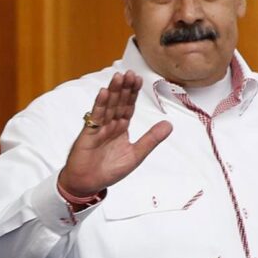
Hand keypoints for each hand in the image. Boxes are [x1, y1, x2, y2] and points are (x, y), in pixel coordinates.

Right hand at [57, 70, 171, 197]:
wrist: (88, 184)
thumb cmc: (109, 171)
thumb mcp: (136, 155)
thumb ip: (151, 139)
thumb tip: (169, 125)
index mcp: (121, 128)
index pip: (128, 106)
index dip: (133, 93)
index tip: (138, 79)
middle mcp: (110, 125)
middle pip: (118, 102)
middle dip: (124, 88)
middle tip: (130, 73)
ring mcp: (99, 128)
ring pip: (107, 106)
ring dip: (112, 92)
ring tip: (118, 77)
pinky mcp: (88, 133)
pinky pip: (95, 117)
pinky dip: (99, 105)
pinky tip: (103, 93)